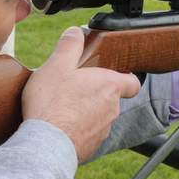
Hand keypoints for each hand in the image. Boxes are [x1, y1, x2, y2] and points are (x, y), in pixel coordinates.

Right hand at [22, 27, 140, 161]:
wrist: (46, 143)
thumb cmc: (52, 102)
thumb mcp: (57, 65)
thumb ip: (69, 45)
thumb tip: (76, 32)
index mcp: (109, 86)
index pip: (132, 81)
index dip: (124, 77)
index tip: (110, 75)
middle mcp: (112, 109)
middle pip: (110, 98)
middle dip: (95, 93)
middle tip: (73, 88)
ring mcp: (103, 130)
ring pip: (99, 117)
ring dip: (85, 112)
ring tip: (62, 108)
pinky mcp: (91, 147)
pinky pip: (87, 134)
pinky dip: (77, 129)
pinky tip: (59, 126)